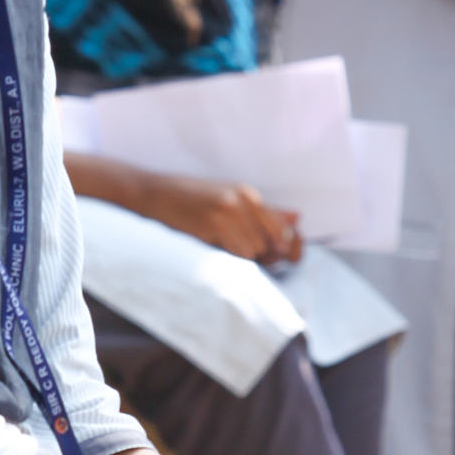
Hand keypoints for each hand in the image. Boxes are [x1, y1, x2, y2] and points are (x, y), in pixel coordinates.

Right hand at [137, 172, 301, 264]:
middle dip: (264, 257)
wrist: (155, 194)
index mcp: (249, 195)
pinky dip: (232, 260)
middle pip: (271, 243)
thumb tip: (298, 218)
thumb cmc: (192, 201)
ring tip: (225, 252)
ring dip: (244, 260)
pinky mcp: (212, 225)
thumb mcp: (230, 200)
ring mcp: (228, 212)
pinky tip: (216, 251)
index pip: (284, 227)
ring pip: (255, 251)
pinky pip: (237, 253)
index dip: (290, 247)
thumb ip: (265, 212)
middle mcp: (242, 200)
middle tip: (243, 256)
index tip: (287, 258)